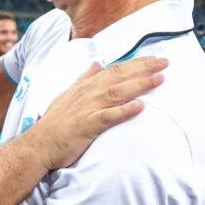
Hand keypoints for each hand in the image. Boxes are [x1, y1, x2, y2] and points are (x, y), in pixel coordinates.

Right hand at [33, 56, 166, 169]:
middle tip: (165, 62)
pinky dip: (124, 111)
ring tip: (159, 80)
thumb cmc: (55, 122)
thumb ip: (84, 78)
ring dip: (139, 85)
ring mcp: (87, 108)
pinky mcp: (87, 125)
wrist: (39, 144)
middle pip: (119, 76)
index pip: (115, 69)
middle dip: (143, 68)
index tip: (155, 59)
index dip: (136, 63)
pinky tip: (140, 107)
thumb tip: (97, 63)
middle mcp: (88, 93)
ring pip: (117, 92)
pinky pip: (108, 117)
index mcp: (86, 86)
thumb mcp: (68, 94)